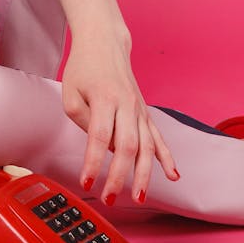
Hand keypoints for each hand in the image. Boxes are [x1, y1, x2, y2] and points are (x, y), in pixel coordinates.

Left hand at [61, 34, 178, 203]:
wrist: (105, 44)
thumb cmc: (84, 68)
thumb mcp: (70, 91)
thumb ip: (81, 119)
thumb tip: (98, 145)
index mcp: (104, 98)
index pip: (99, 136)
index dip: (93, 162)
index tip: (87, 182)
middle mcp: (126, 104)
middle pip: (126, 146)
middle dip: (119, 176)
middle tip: (110, 199)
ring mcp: (139, 109)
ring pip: (147, 146)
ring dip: (145, 174)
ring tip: (139, 197)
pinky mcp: (145, 112)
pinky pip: (159, 137)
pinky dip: (167, 157)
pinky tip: (173, 176)